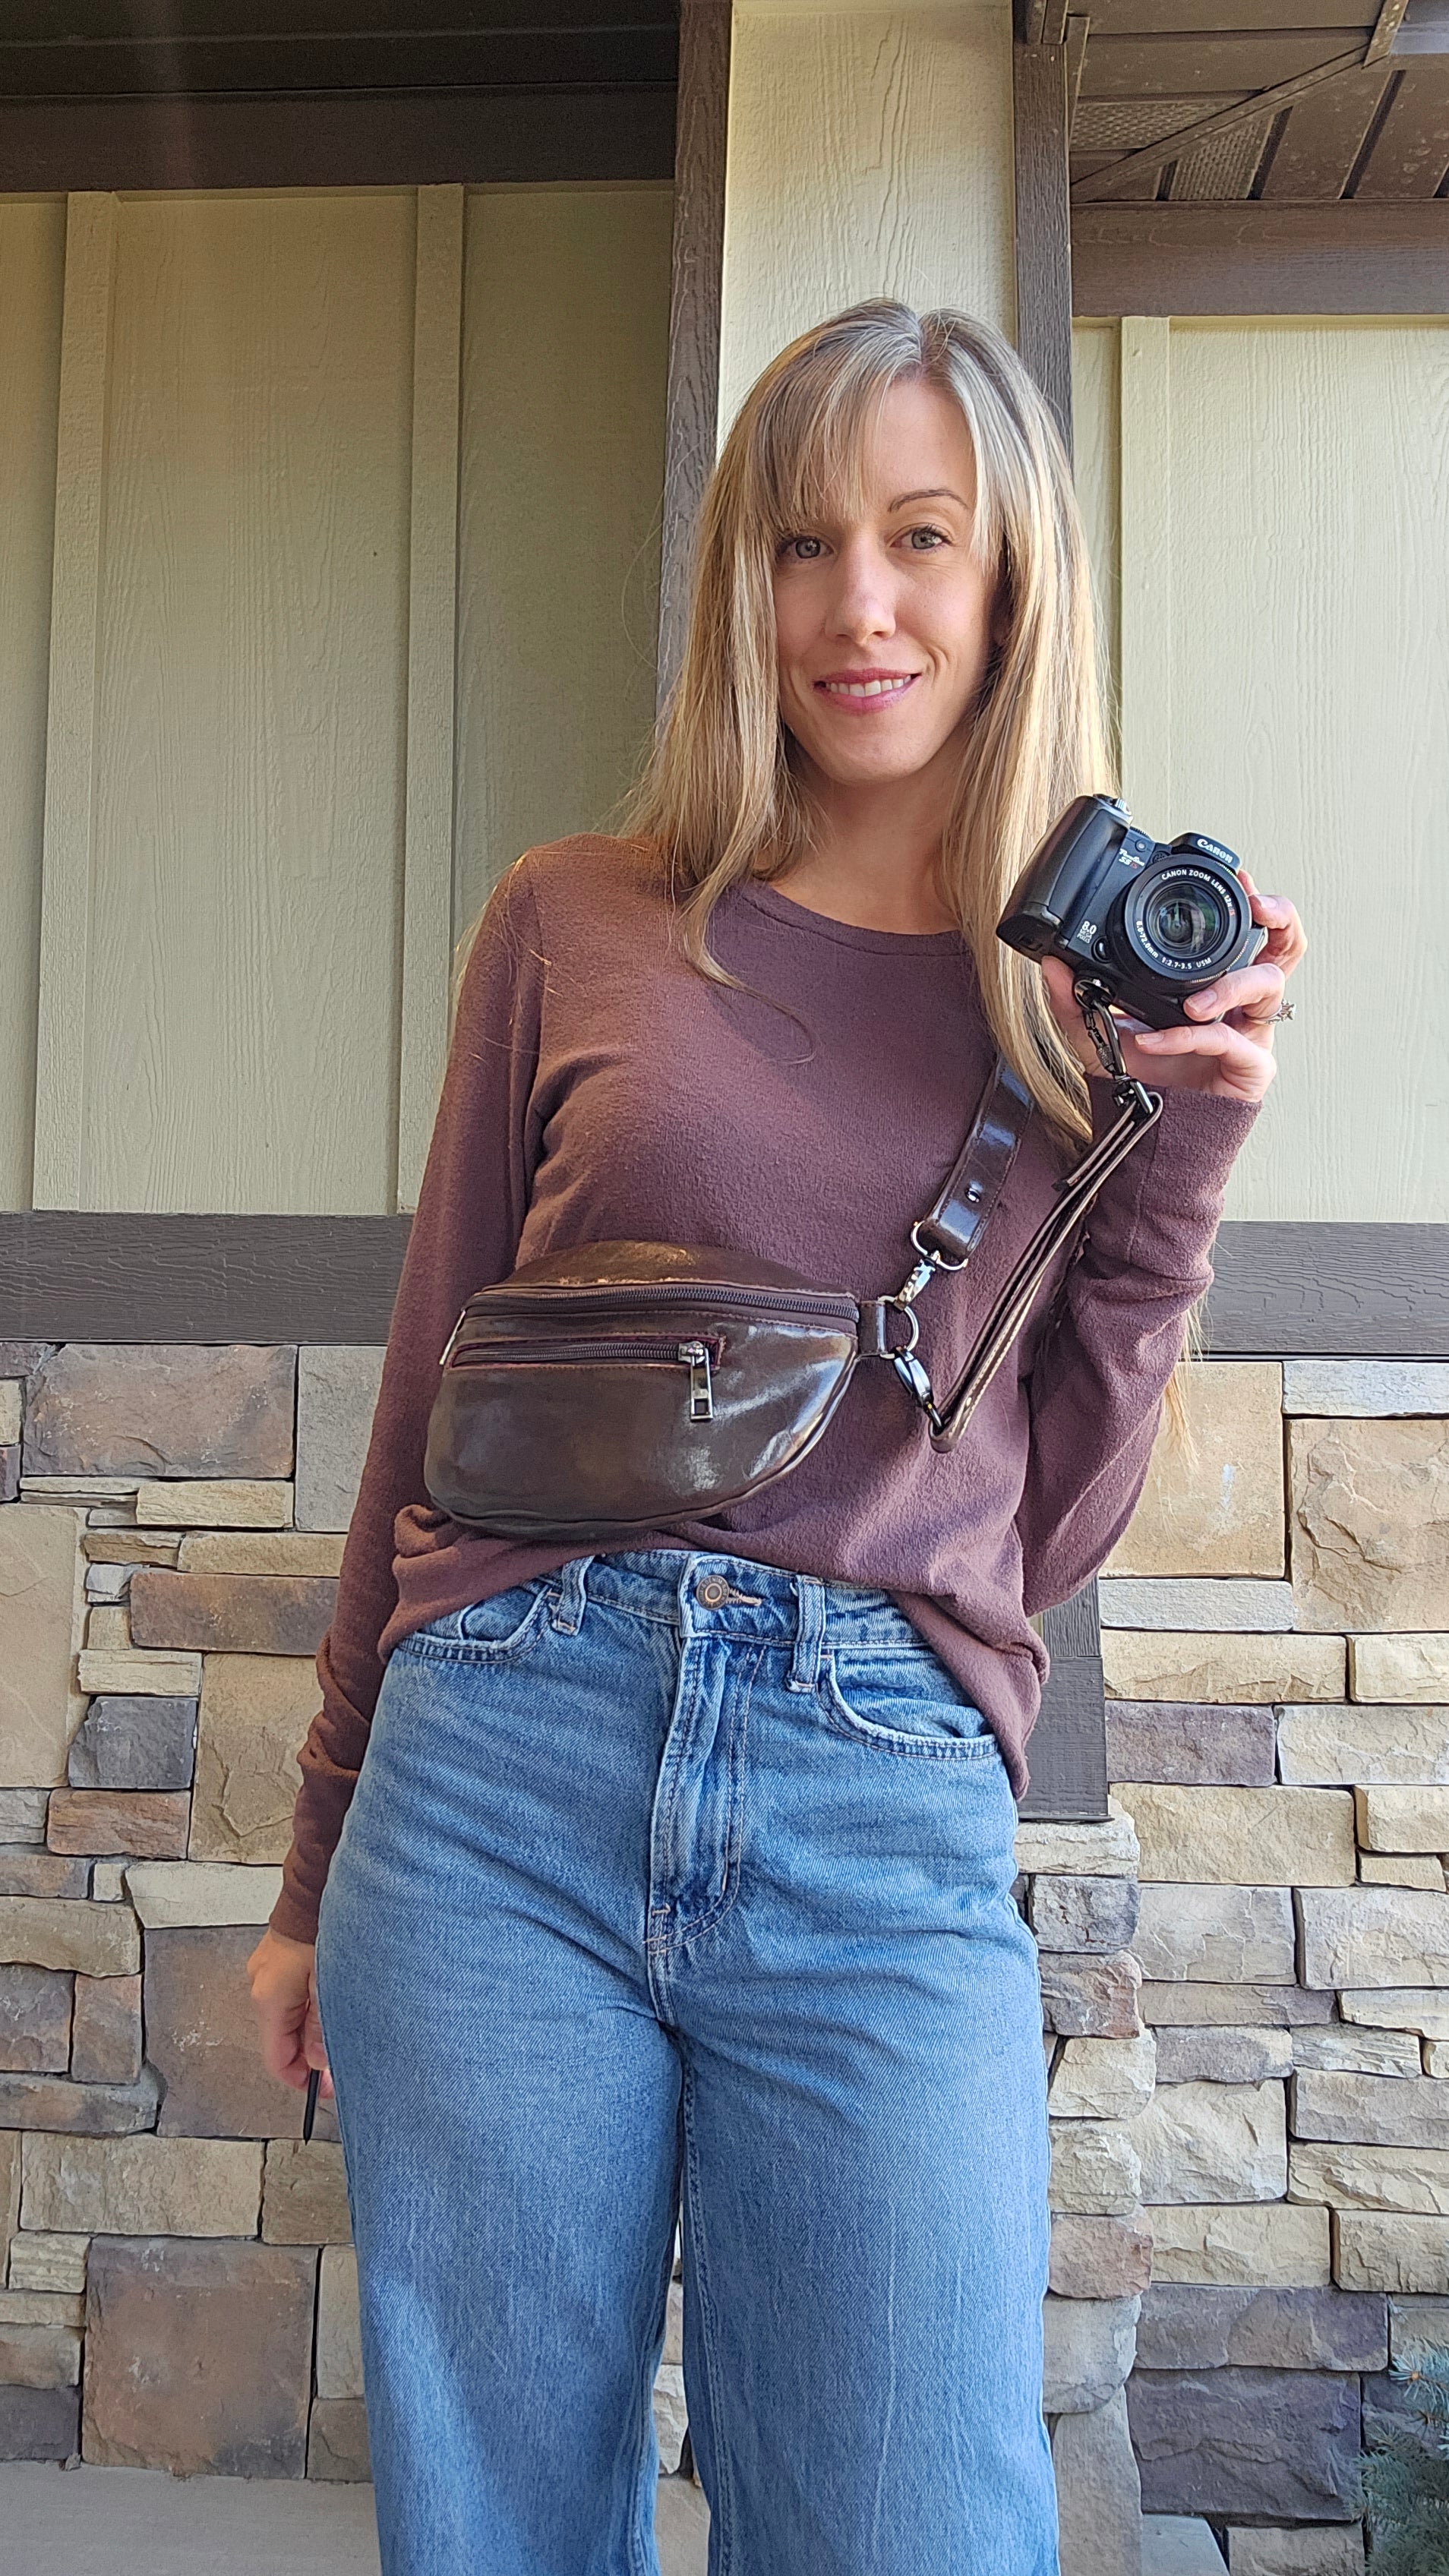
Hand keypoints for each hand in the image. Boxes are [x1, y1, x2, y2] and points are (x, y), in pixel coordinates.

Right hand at [246, 1925, 333, 2101]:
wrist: (314, 1885)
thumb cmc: (321, 1928)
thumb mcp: (328, 1985)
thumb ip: (321, 2027)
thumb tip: (318, 2062)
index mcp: (269, 1999)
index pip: (276, 2059)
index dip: (299, 2079)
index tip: (323, 2087)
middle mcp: (261, 1987)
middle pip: (282, 2039)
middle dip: (309, 2055)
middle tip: (340, 2061)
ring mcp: (266, 1971)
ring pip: (288, 2018)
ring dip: (311, 2029)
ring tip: (341, 2027)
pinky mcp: (277, 1958)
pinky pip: (291, 1995)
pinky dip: (308, 2006)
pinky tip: (330, 2001)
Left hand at [1040, 870, 1306, 1103]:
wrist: (1152, 1132)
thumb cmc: (1145, 1080)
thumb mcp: (1099, 1036)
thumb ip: (1076, 1001)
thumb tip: (1052, 964)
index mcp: (1217, 985)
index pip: (1248, 935)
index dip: (1254, 905)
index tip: (1242, 877)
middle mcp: (1241, 1003)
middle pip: (1287, 948)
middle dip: (1281, 919)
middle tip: (1258, 906)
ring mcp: (1251, 1033)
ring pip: (1270, 986)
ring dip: (1231, 984)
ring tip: (1193, 1003)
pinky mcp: (1251, 1067)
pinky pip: (1229, 1039)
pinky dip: (1190, 1036)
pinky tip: (1157, 1040)